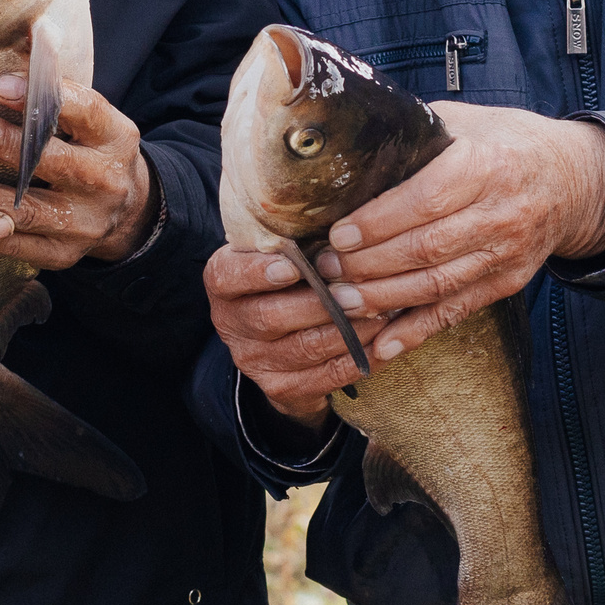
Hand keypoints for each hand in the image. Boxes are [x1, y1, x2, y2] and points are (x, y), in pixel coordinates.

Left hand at [0, 74, 157, 268]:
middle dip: (2, 144)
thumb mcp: (89, 115)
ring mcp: (86, 223)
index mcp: (117, 138)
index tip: (0, 84)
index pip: (86, 111)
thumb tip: (27, 30)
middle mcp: (107, 182)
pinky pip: (15, 245)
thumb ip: (55, 82)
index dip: (43, 98)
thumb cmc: (89, 146)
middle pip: (52, 162)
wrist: (126, 211)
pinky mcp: (63, 254)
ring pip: (26, 209)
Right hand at [205, 244, 390, 427]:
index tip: (291, 266)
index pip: (229, 276)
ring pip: (305, 348)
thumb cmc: (284, 278)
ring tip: (380, 312)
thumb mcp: (274, 252)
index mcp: (222, 282)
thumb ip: (290, 238)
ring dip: (347, 331)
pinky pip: (325, 377)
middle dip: (319, 304)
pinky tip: (382, 342)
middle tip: (356, 290)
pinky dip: (358, 359)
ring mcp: (253, 359)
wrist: (274, 339)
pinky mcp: (280, 387)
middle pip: (272, 317)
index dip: (258, 273)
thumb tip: (336, 218)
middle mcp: (230, 322)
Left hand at [307, 100, 604, 361]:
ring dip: (384, 299)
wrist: (574, 179)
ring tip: (341, 301)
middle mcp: (500, 214)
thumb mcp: (465, 121)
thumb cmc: (504, 142)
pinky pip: (456, 311)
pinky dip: (417, 331)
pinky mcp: (507, 282)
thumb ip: (413, 132)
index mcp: (486, 166)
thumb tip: (345, 140)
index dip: (377, 223)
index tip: (338, 235)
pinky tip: (382, 346)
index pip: (424, 201)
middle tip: (326, 269)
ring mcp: (507, 254)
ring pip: (437, 285)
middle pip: (427, 249)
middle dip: (369, 264)